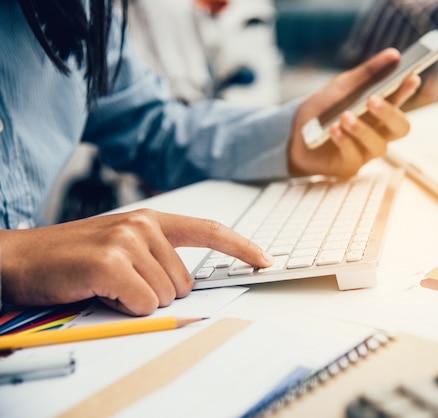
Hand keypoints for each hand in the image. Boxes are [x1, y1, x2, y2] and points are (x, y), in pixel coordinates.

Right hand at [0, 209, 271, 315]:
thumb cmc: (70, 259)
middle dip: (158, 293)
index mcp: (150, 219)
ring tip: (106, 285)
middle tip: (120, 284)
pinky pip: (143, 303)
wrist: (18, 259)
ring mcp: (126, 240)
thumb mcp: (119, 246)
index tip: (264, 259)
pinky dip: (125, 308)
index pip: (209, 230)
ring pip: (164, 295)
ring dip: (137, 301)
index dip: (241, 246)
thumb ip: (156, 256)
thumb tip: (188, 285)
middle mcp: (143, 224)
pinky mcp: (110, 262)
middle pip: (185, 281)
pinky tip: (100, 292)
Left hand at [288, 48, 420, 177]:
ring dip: (362, 130)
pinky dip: (344, 141)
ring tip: (345, 116)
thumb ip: (368, 73)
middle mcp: (379, 132)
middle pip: (400, 128)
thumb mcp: (342, 86)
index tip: (411, 77)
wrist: (293, 134)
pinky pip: (354, 156)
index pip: (401, 101)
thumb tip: (394, 54)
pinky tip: (334, 129)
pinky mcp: (349, 166)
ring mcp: (366, 152)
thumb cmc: (323, 110)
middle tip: (374, 99)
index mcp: (381, 111)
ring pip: (379, 145)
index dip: (408, 90)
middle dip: (390, 113)